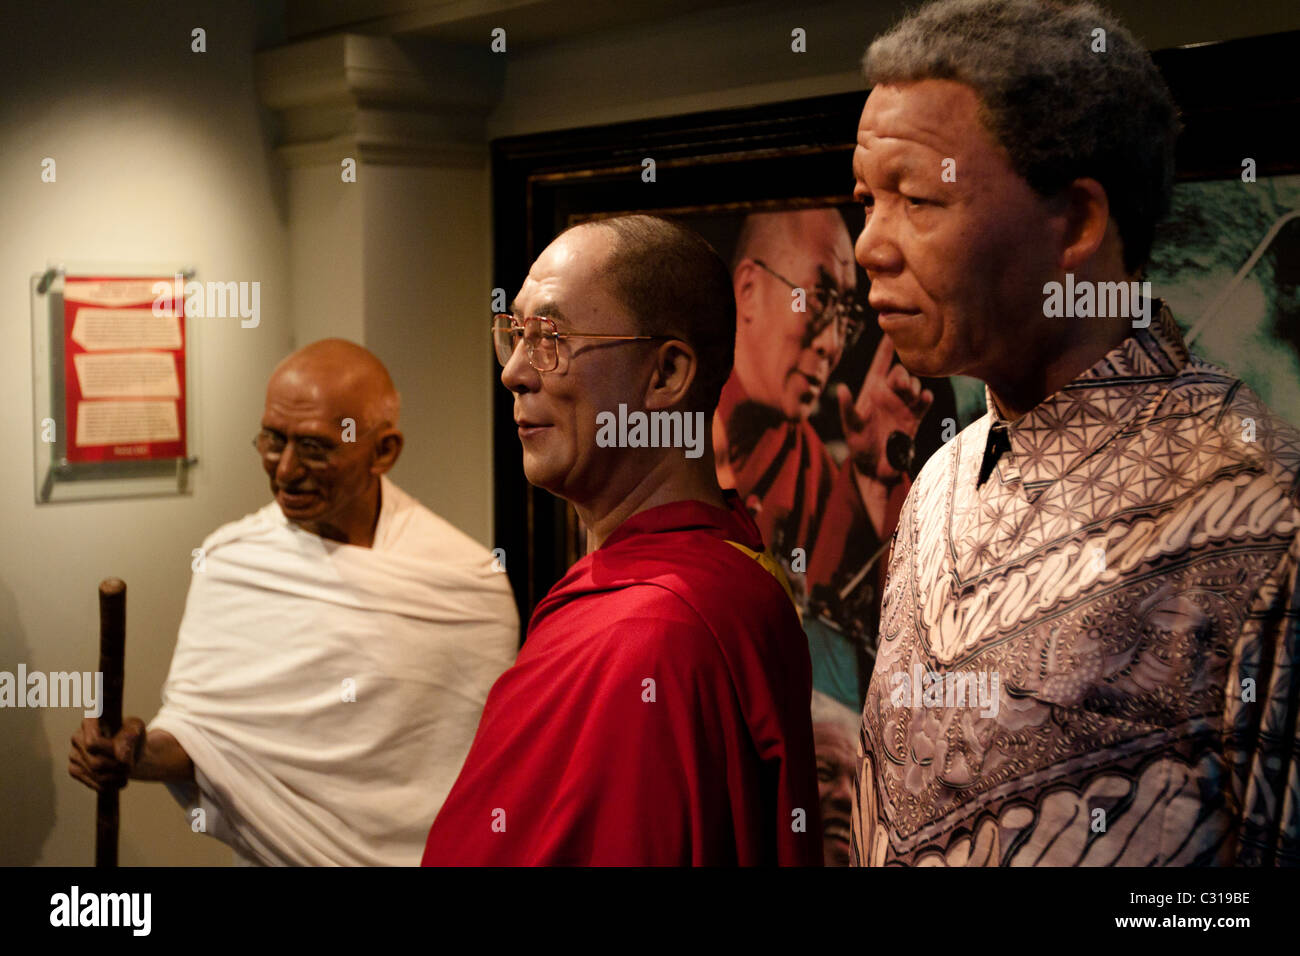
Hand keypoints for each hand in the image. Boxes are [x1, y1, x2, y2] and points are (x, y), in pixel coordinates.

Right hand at [69, 716, 145, 792]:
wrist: (127, 750)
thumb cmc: (131, 735)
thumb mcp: (136, 729)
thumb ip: (130, 738)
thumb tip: (121, 758)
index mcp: (91, 720)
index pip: (93, 742)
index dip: (110, 751)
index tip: (126, 752)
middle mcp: (77, 736)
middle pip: (97, 762)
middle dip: (118, 767)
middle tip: (131, 766)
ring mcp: (73, 754)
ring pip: (96, 775)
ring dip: (117, 777)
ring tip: (127, 772)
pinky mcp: (74, 769)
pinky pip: (93, 784)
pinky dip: (110, 785)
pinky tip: (119, 780)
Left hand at [837, 334, 933, 482]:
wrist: (875, 470)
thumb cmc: (858, 447)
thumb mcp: (850, 428)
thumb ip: (847, 408)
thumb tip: (840, 388)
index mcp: (872, 391)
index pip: (880, 363)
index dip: (885, 347)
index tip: (890, 327)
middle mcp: (889, 395)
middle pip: (902, 371)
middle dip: (903, 373)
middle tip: (901, 384)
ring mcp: (903, 405)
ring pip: (915, 384)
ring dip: (914, 386)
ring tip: (910, 395)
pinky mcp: (915, 418)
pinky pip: (925, 402)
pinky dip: (926, 398)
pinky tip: (923, 400)